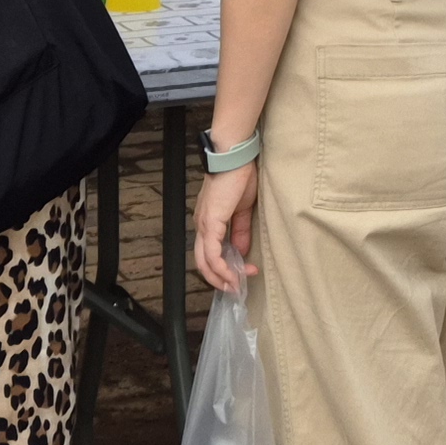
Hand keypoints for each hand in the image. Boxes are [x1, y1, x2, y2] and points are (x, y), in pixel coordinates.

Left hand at [193, 160, 256, 293]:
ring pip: (205, 262)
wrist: (234, 157)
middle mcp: (202, 225)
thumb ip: (240, 230)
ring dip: (221, 277)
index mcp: (209, 221)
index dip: (225, 267)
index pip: (211, 252)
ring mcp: (204, 224)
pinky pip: (213, 254)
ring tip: (237, 285)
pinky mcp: (210, 223)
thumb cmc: (239, 176)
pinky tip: (234, 275)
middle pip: (203, 262)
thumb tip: (241, 250)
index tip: (243, 274)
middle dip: (220, 279)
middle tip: (236, 287)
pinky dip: (222, 268)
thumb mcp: (243, 208)